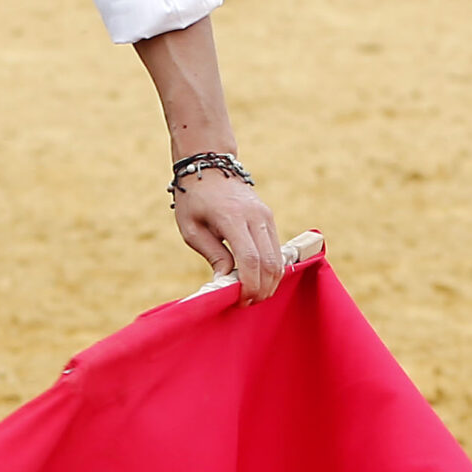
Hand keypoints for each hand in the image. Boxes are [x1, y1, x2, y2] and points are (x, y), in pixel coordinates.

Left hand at [172, 169, 284, 300]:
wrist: (210, 168)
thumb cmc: (194, 200)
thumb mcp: (192, 229)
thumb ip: (212, 254)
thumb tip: (224, 282)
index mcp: (232, 218)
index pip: (250, 259)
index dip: (249, 285)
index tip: (240, 301)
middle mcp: (255, 217)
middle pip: (270, 262)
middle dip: (262, 288)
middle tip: (247, 303)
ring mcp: (266, 217)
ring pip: (278, 258)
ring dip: (270, 282)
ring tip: (253, 295)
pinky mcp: (269, 218)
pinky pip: (277, 249)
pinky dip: (271, 269)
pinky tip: (258, 280)